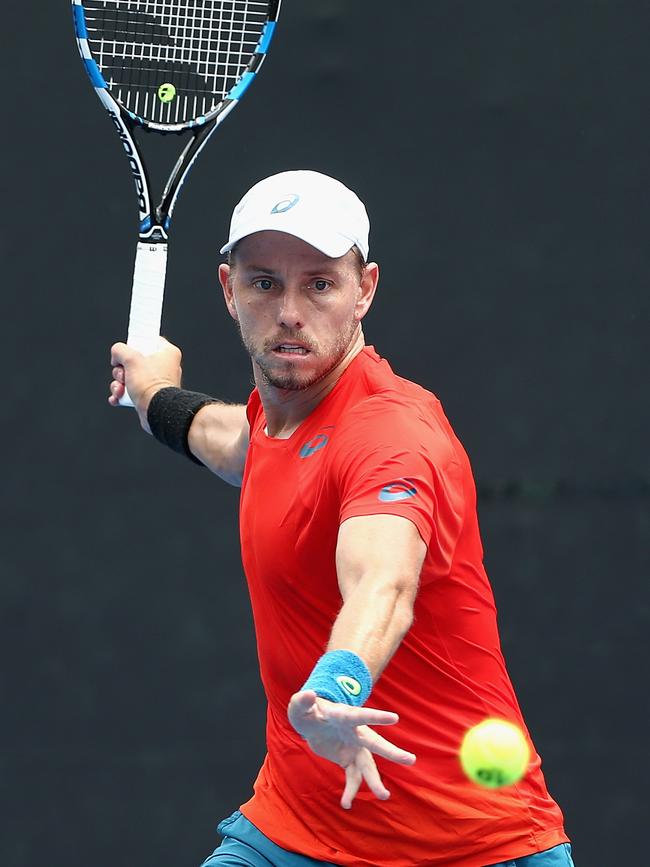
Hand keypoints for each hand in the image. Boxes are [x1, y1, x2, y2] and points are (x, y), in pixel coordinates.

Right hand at [109, 338, 182, 430]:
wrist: (157, 412)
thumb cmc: (151, 386)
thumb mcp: (131, 359)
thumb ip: (120, 350)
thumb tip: (116, 355)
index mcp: (167, 353)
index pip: (148, 340)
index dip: (134, 343)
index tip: (127, 349)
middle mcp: (164, 367)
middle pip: (134, 360)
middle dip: (122, 370)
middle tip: (125, 374)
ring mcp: (156, 383)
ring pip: (129, 377)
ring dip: (119, 384)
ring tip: (122, 390)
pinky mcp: (149, 397)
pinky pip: (131, 392)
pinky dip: (122, 395)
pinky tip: (118, 398)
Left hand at [287, 690, 415, 808]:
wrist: (311, 723)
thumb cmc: (307, 709)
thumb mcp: (300, 705)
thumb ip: (303, 701)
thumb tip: (308, 694)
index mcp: (344, 716)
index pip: (361, 715)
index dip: (376, 717)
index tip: (395, 718)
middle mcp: (354, 732)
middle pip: (375, 743)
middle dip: (391, 752)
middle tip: (411, 760)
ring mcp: (353, 747)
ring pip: (368, 765)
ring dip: (374, 781)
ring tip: (384, 796)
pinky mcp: (348, 759)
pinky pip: (353, 777)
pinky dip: (350, 790)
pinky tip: (345, 804)